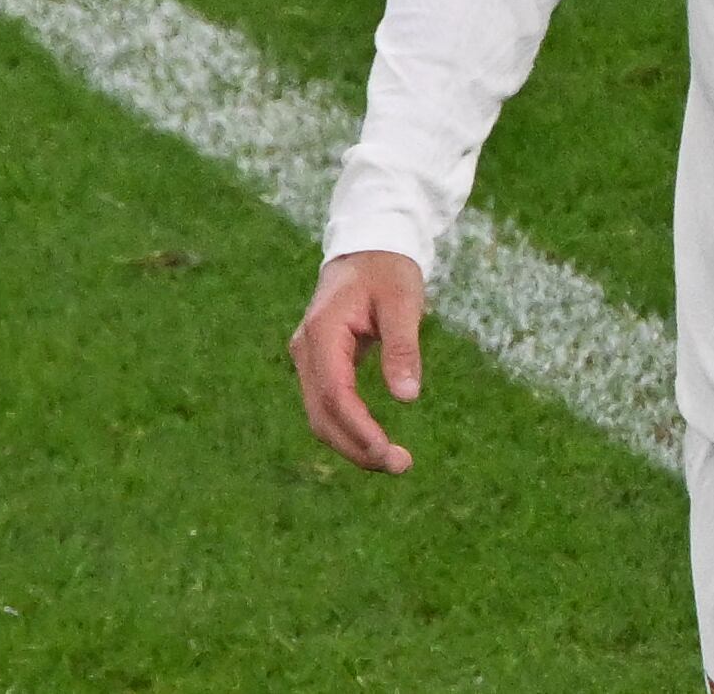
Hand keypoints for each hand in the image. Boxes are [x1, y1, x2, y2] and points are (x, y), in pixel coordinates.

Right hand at [289, 249, 426, 474]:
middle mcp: (306, 348)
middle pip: (321, 414)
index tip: (389, 454)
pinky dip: (349, 429)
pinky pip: (327, 405)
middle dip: (357, 447)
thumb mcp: (403, 301)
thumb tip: (407, 397)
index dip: (359, 430)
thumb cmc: (388, 269)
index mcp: (323, 331)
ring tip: (394, 460)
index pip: (335, 394)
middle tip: (401, 465)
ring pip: (320, 416)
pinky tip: (376, 442)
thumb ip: (403, 347)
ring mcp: (307, 357)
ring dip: (352, 444)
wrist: (367, 247)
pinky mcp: (318, 364)